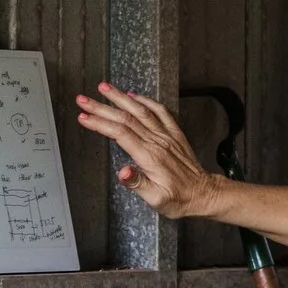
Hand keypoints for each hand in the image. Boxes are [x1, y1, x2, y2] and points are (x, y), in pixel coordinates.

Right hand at [72, 84, 225, 218]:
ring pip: (140, 110)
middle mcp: (157, 142)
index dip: (100, 123)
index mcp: (149, 156)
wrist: (204, 193)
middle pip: (125, 118)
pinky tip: (134, 95)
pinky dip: (146, 101)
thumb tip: (123, 172)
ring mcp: (166, 136)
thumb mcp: (157, 199)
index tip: (84, 117)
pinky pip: (160, 112)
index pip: (119, 133)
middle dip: (101, 107)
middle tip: (83, 99)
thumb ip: (138, 184)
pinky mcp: (174, 134)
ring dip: (120, 97)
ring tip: (104, 88)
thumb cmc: (179, 199)